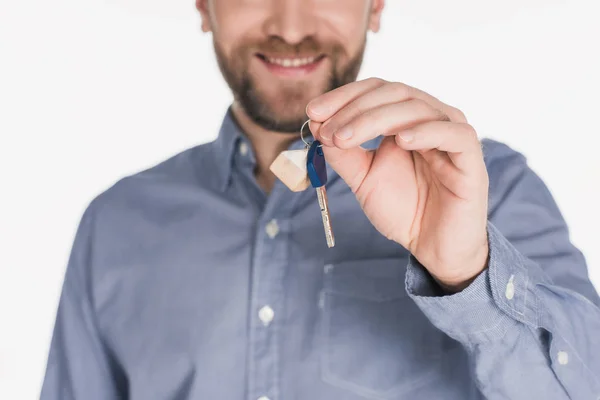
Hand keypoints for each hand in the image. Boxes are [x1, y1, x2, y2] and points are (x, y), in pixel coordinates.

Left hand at [306, 78, 489, 290]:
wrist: (432, 246)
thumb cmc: (403, 209)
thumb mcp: (363, 178)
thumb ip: (343, 152)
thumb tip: (315, 122)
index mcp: (406, 119)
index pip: (376, 90)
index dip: (344, 96)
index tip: (313, 111)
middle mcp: (430, 119)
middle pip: (394, 94)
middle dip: (355, 109)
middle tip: (328, 132)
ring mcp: (452, 135)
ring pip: (418, 108)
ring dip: (377, 119)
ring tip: (347, 138)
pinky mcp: (471, 157)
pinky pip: (454, 134)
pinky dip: (427, 132)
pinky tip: (401, 140)